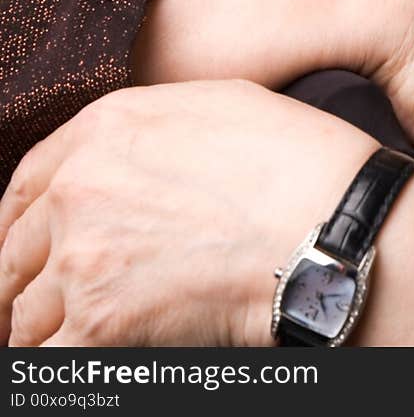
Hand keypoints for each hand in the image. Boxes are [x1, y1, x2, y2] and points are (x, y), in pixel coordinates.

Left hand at [0, 80, 376, 347]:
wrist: (327, 227)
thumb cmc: (294, 160)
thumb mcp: (218, 102)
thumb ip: (152, 123)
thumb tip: (134, 150)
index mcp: (104, 129)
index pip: (26, 183)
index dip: (19, 222)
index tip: (24, 246)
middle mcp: (77, 189)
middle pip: (15, 253)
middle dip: (20, 283)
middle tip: (31, 308)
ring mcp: (82, 260)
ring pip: (24, 315)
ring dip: (41, 331)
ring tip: (67, 340)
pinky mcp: (98, 326)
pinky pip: (49, 362)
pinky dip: (63, 366)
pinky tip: (89, 363)